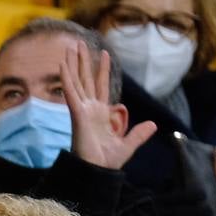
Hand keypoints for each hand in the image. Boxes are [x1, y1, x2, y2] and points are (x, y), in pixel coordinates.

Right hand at [61, 40, 155, 169]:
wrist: (96, 171)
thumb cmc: (107, 162)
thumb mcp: (128, 145)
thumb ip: (139, 134)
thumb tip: (153, 124)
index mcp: (100, 115)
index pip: (101, 87)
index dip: (102, 70)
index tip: (103, 53)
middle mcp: (89, 109)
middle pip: (85, 80)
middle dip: (83, 61)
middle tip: (78, 43)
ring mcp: (81, 110)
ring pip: (77, 82)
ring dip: (73, 64)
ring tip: (71, 47)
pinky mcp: (77, 114)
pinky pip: (71, 92)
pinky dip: (66, 78)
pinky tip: (62, 64)